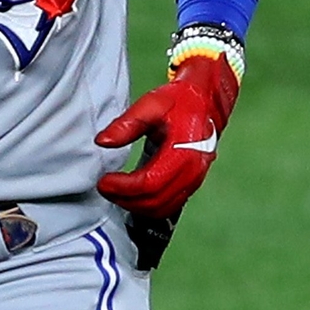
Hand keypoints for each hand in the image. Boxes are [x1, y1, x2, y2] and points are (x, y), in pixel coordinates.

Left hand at [95, 28, 242, 216]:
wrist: (206, 100)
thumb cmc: (181, 101)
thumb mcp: (151, 104)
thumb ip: (126, 124)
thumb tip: (103, 141)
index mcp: (183, 152)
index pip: (149, 183)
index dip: (123, 187)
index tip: (104, 181)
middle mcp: (192, 171)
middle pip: (155, 201)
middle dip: (125, 199)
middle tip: (104, 188)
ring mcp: (194, 180)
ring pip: (162, 208)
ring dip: (135, 206)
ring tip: (116, 193)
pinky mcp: (191, 184)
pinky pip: (169, 205)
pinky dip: (149, 207)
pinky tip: (133, 196)